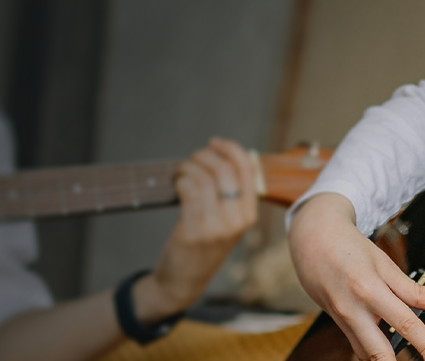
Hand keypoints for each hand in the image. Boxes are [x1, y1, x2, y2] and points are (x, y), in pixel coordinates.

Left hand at [136, 138, 260, 319]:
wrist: (182, 282)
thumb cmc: (202, 246)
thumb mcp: (226, 223)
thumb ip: (230, 195)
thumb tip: (224, 156)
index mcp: (249, 215)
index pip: (247, 169)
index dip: (230, 148)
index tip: (213, 142)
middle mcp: (238, 220)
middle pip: (223, 168)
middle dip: (202, 156)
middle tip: (189, 162)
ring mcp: (217, 227)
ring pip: (203, 176)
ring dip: (187, 167)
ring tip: (179, 173)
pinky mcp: (194, 231)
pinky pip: (188, 189)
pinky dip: (179, 180)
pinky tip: (175, 184)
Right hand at [288, 193, 424, 360]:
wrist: (312, 239)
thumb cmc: (349, 247)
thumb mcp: (384, 263)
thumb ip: (414, 289)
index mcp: (369, 290)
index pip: (404, 323)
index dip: (424, 344)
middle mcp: (352, 309)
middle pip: (378, 353)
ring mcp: (341, 319)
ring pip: (365, 353)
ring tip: (402, 359)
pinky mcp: (335, 323)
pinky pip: (356, 344)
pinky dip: (371, 350)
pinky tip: (384, 350)